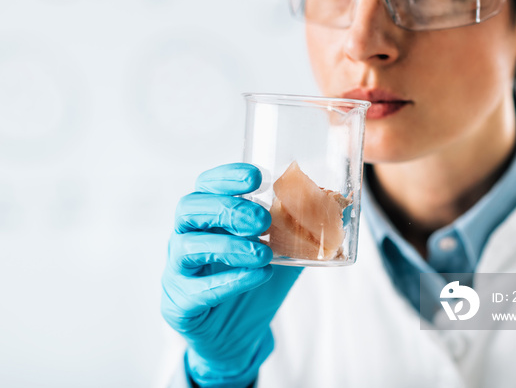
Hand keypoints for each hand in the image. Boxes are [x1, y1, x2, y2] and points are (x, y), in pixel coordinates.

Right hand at [161, 163, 301, 386]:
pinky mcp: (179, 304)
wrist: (236, 337)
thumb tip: (337, 206)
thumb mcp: (281, 253)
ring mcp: (177, 271)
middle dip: (227, 208)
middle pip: (189, 208)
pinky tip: (256, 276)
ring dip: (227, 244)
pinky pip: (195, 289)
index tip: (257, 178)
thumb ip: (299, 230)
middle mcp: (185, 238)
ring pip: (187, 246)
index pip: (206, 186)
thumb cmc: (252, 285)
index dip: (227, 177)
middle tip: (262, 219)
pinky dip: (228, 280)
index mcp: (206, 218)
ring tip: (263, 252)